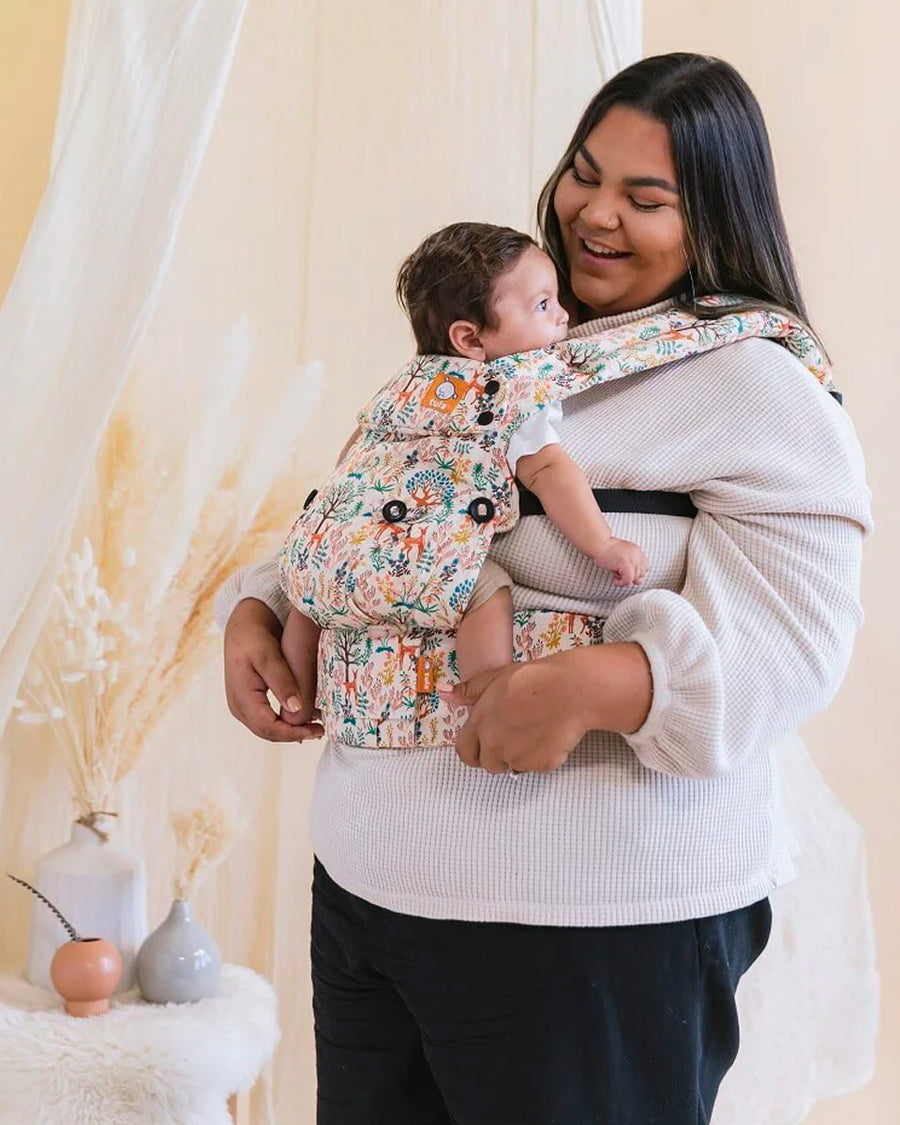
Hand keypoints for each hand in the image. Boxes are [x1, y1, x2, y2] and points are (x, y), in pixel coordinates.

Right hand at [224, 599, 323, 742]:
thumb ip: (282, 682)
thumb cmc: (253, 637)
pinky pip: (267, 720)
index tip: (317, 730)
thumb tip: (296, 709)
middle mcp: (238, 707)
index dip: (294, 734)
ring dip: (291, 731)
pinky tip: (304, 718)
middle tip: (322, 730)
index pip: (269, 727)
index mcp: (242, 697)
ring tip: (317, 726)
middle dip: (295, 735)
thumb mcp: (269, 656)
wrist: (241, 628)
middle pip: (269, 732)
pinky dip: (286, 723)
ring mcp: (242, 706)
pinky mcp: (248, 703)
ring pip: (268, 729)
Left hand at [437, 658, 587, 774]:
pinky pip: (536, 767)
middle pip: (488, 764)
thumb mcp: (496, 677)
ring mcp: (517, 757)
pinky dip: (542, 757)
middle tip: (514, 735)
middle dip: (497, 755)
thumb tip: (443, 692)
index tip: (483, 745)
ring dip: (519, 756)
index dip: (473, 750)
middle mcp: (494, 744)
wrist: (571, 690)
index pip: (464, 750)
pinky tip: (550, 735)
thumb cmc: (535, 678)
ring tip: (534, 731)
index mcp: (480, 723)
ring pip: (513, 766)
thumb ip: (470, 690)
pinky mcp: (540, 765)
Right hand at [593, 537, 647, 586]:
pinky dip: (621, 582)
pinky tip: (614, 579)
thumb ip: (631, 563)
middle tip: (619, 574)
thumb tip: (637, 580)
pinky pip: (628, 580)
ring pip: (635, 579)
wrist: (599, 544)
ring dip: (624, 580)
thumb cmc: (606, 550)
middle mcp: (638, 555)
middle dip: (630, 577)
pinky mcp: (627, 564)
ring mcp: (633, 559)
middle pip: (641, 574)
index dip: (635, 573)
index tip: (625, 572)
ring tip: (615, 575)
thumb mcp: (623, 555)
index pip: (645, 567)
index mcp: (637, 551)